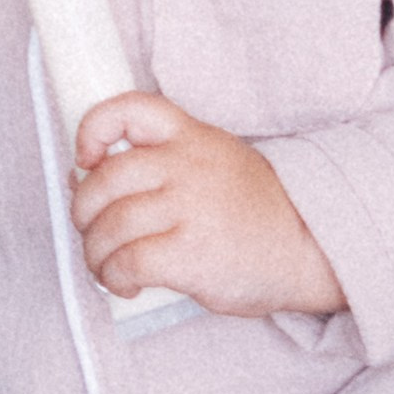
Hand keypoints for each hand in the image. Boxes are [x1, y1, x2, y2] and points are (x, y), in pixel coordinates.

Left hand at [69, 91, 344, 316]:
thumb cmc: (256, 211)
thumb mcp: (216, 161)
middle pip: (104, 180)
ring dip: (95, 253)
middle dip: (83, 211)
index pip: (127, 110)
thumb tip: (89, 176)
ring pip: (110, 226)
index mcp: (191, 136)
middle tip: (91, 230)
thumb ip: (165, 161)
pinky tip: (124, 284)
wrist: (310, 248)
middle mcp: (186, 166)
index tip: (82, 159)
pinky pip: (127, 262)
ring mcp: (189, 209)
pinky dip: (114, 277)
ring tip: (105, 267)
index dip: (92, 130)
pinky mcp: (190, 255)